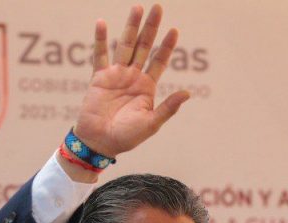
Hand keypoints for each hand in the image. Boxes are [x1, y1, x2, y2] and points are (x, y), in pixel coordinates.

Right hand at [73, 4, 189, 158]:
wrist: (100, 143)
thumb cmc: (127, 137)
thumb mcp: (151, 123)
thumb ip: (168, 108)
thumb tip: (188, 93)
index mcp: (147, 87)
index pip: (159, 60)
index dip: (167, 46)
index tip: (175, 29)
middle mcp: (133, 76)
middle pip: (144, 46)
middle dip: (151, 28)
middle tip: (158, 7)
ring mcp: (116, 74)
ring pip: (125, 45)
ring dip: (131, 27)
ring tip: (137, 8)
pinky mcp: (99, 77)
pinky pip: (99, 55)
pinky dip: (99, 39)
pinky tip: (101, 23)